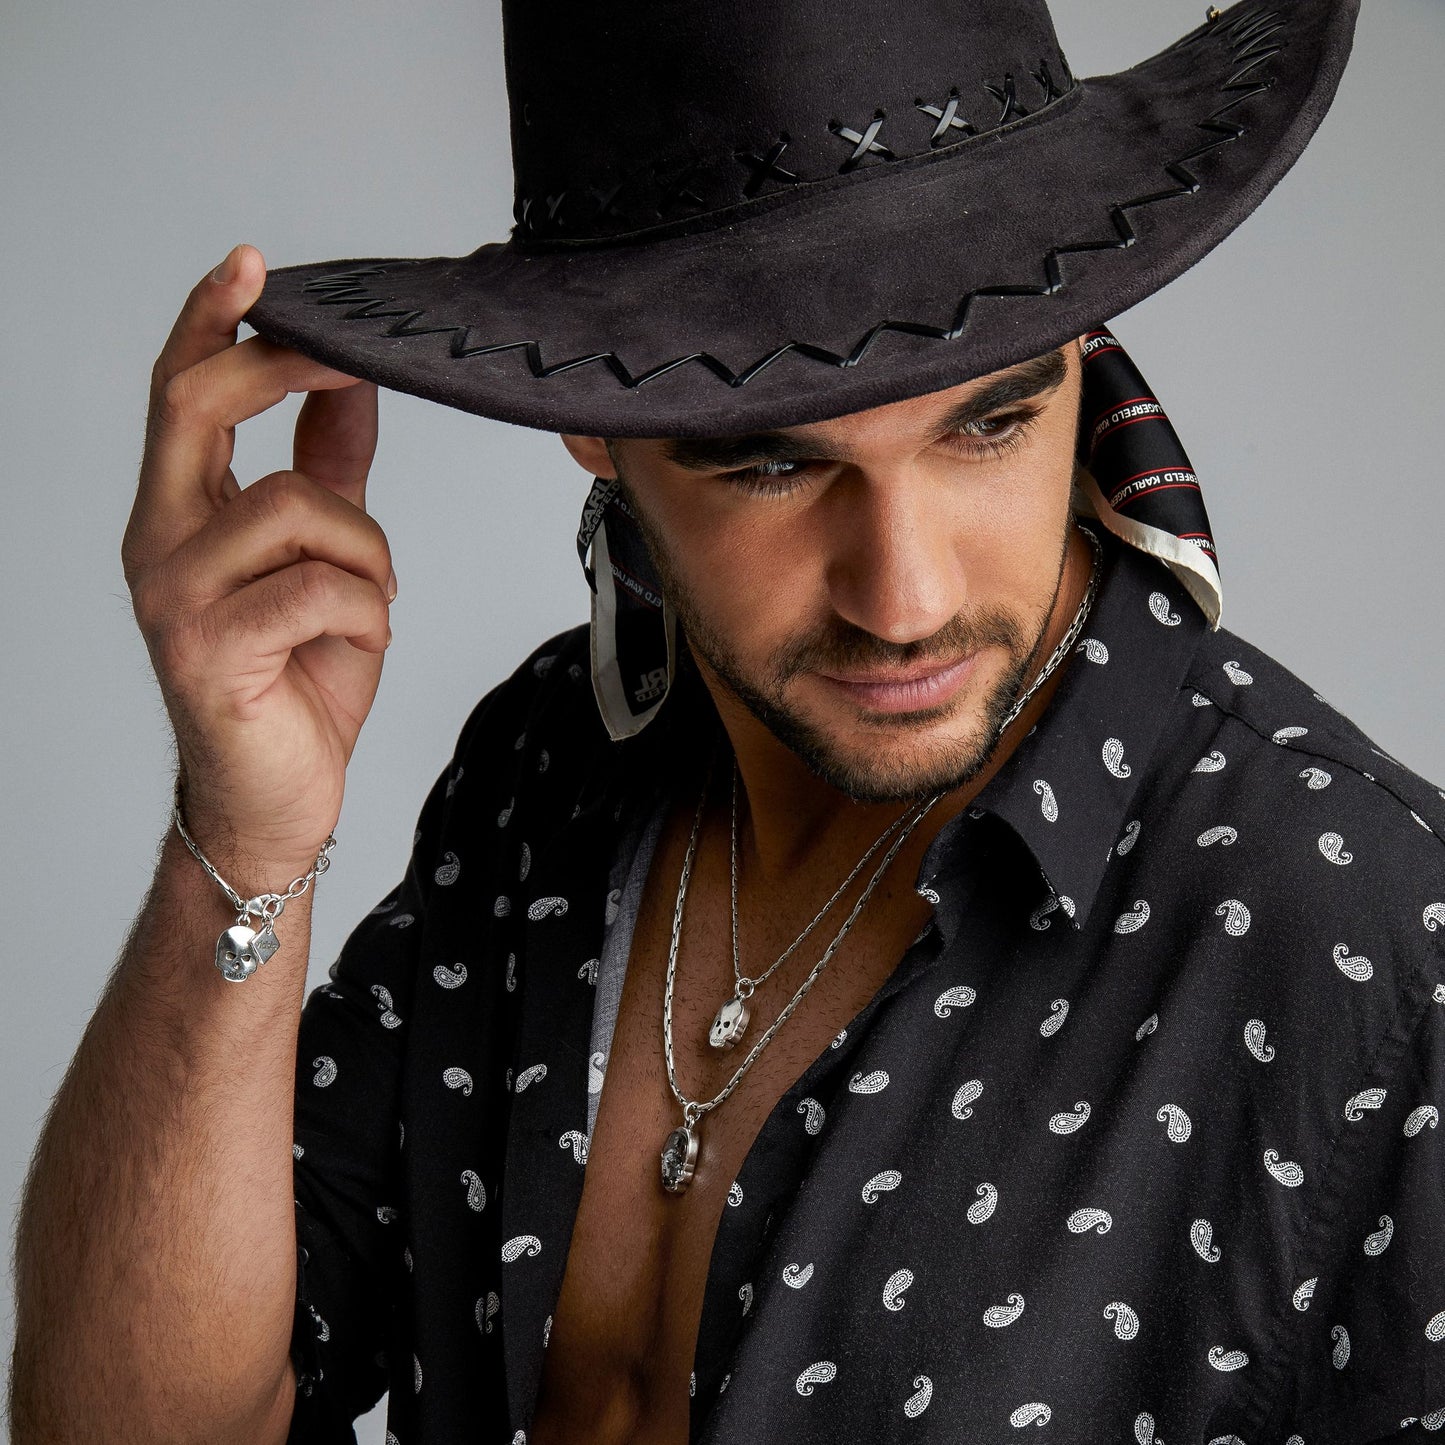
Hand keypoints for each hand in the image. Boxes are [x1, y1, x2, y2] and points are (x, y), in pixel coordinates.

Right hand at [123, 244, 393, 876]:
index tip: (256, 262)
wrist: (277, 798)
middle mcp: (157, 542)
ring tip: (371, 601)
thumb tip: (351, 383)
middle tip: (350, 363)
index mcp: (180, 514)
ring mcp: (173, 596)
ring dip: (366, 548)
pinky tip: (362, 642)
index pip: (180, 392)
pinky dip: (370, 608)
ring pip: (294, 505)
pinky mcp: (208, 650)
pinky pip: (321, 587)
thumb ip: (327, 472)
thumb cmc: (296, 681)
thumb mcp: (327, 561)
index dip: (212, 321)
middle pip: (198, 407)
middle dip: (283, 370)